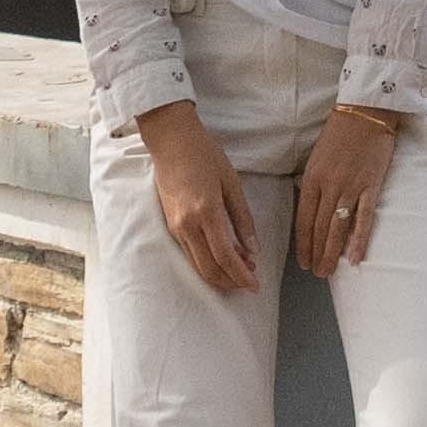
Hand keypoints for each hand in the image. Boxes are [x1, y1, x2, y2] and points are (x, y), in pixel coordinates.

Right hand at [137, 100, 259, 292]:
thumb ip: (243, 218)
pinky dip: (207, 264)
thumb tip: (253, 249)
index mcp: (206, 211)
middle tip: (250, 283)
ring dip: (219, 276)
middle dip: (231, 282)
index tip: (255, 285)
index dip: (241, 275)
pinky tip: (223, 259)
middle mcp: (188, 224)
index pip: (225, 256)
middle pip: (210, 268)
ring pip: (198, 266)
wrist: (171, 141)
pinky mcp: (171, 226)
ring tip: (240, 272)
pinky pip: (190, 255)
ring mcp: (176, 227)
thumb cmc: (204, 155)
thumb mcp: (231, 183)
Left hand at [295, 102, 406, 274]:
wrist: (366, 112)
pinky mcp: (371, 186)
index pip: (303, 220)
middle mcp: (329, 185)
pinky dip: (358, 240)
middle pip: (319, 228)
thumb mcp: (316, 158)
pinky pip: (364, 218)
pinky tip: (354, 258)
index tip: (302, 262)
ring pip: (337, 227)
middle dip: (316, 254)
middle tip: (316, 273)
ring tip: (328, 271)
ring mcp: (351, 187)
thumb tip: (309, 209)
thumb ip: (312, 184)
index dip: (302, 244)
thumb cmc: (340, 133)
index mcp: (312, 178)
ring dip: (331, 253)